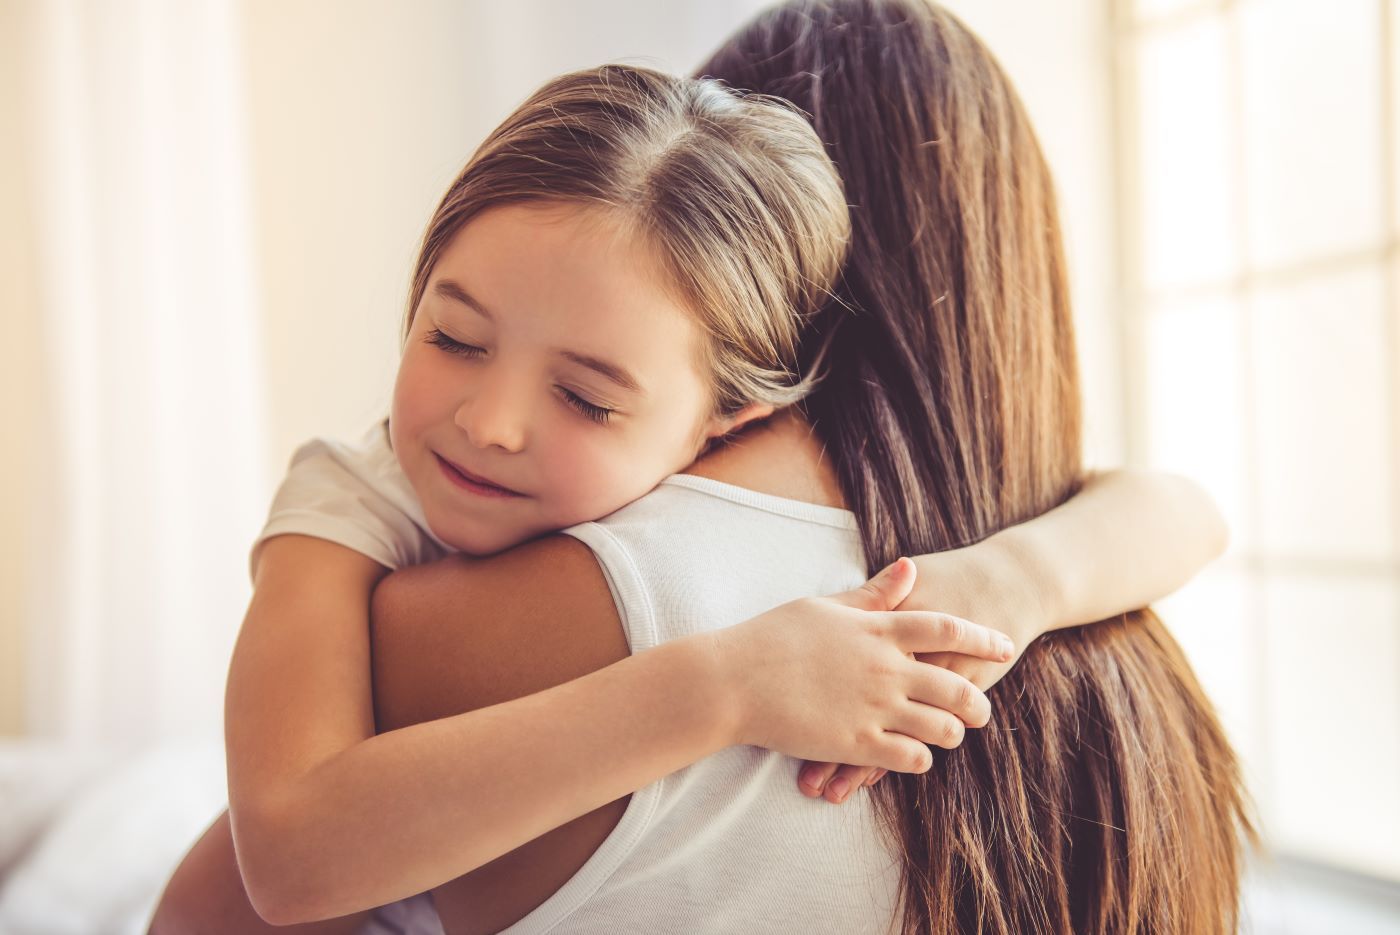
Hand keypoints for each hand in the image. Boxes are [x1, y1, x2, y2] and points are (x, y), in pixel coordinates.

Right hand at [713, 557, 1014, 774]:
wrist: (732, 679)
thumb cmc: (773, 636)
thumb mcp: (826, 605)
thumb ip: (874, 595)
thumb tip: (910, 568)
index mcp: (877, 629)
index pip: (946, 628)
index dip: (981, 637)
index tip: (1006, 646)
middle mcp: (884, 668)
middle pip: (955, 684)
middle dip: (978, 700)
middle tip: (983, 709)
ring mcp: (873, 708)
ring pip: (941, 726)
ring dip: (952, 732)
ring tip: (951, 735)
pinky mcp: (856, 744)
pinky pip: (909, 758)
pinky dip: (920, 759)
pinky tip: (916, 757)